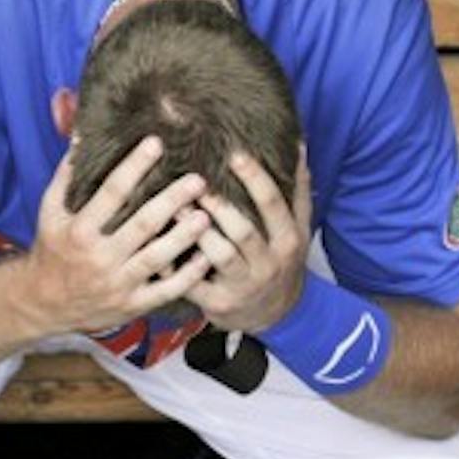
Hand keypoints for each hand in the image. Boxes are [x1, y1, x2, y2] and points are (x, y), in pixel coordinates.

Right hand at [21, 137, 213, 334]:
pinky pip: (165, 291)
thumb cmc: (54, 248)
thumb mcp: (51, 212)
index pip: (111, 192)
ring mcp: (117, 283)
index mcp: (80, 229)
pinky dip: (187, 276)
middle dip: (171, 200)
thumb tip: (81, 134)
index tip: (156, 143)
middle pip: (142, 224)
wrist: (43, 303)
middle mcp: (99, 257)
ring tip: (206, 215)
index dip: (134, 167)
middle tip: (198, 180)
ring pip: (157, 258)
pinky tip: (205, 257)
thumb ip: (67, 175)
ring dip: (183, 236)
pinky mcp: (131, 304)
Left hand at [185, 149, 312, 331]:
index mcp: (288, 240)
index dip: (256, 179)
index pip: (273, 205)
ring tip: (176, 207)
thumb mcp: (297, 229)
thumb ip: (297, 189)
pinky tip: (160, 246)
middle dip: (219, 206)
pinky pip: (194, 283)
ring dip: (196, 231)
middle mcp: (268, 263)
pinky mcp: (219, 303)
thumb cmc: (280, 260)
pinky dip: (176, 266)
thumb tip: (299, 143)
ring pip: (219, 255)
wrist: (275, 314)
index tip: (235, 154)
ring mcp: (244, 285)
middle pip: (244, 231)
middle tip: (196, 182)